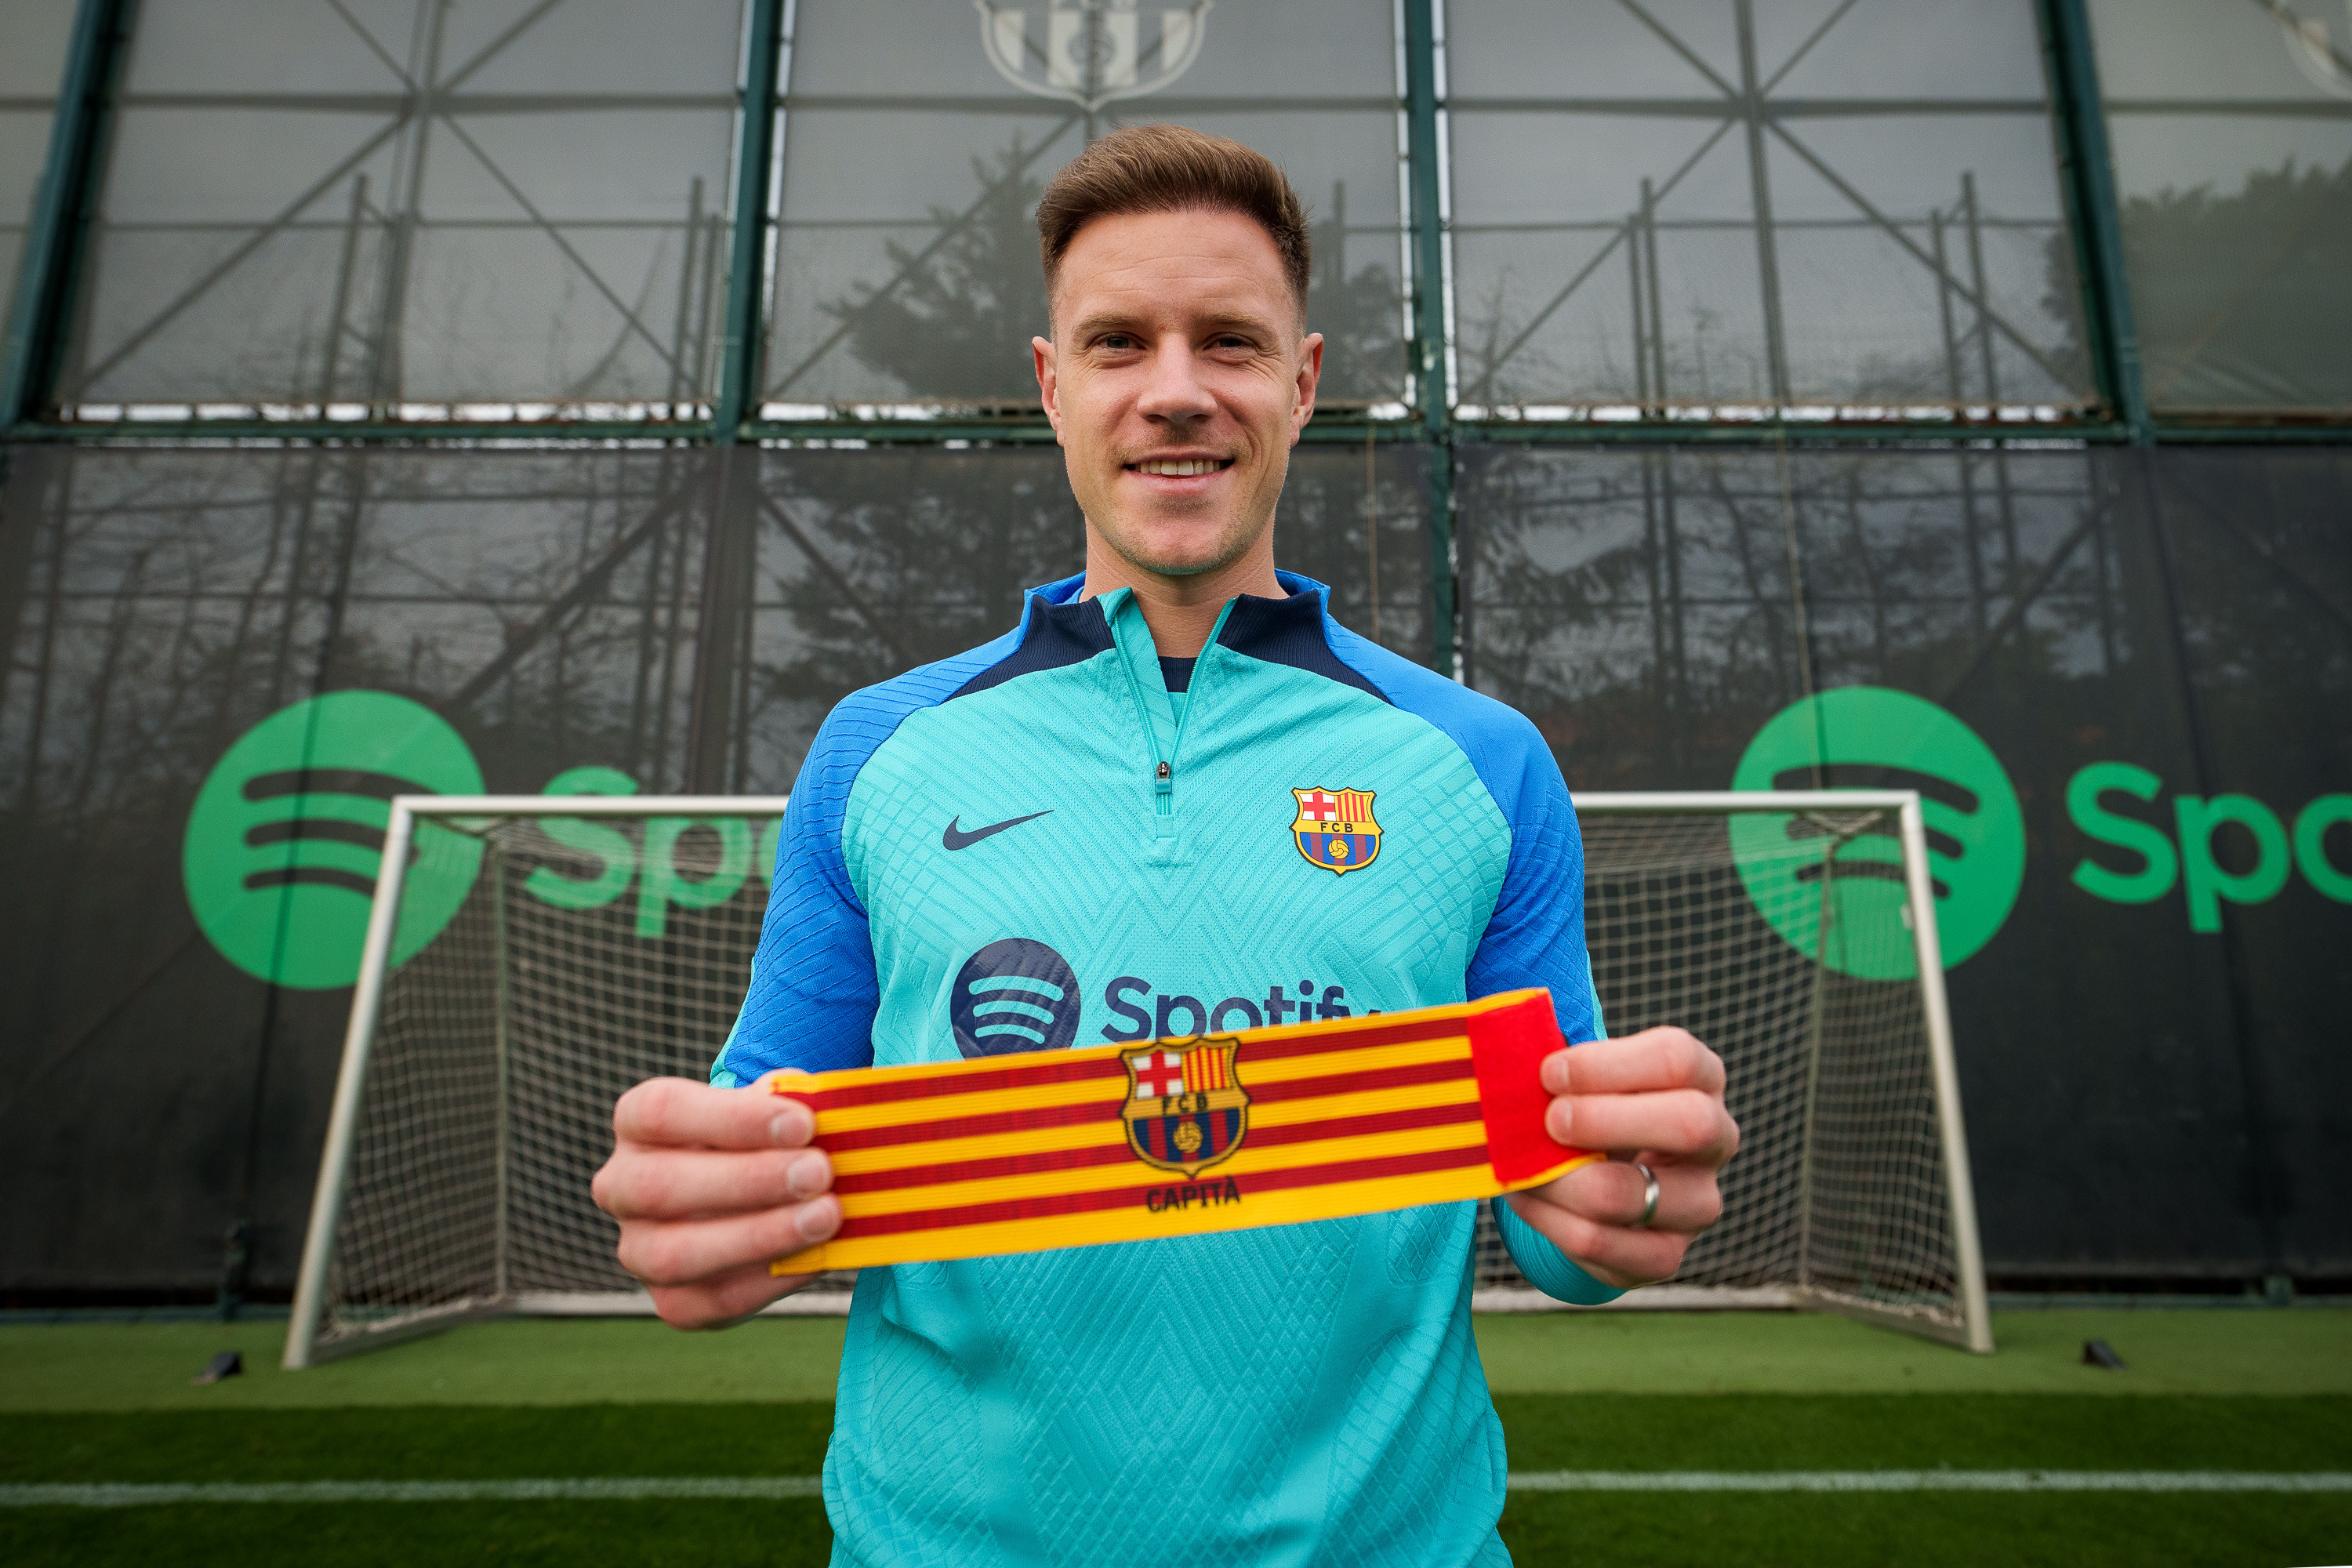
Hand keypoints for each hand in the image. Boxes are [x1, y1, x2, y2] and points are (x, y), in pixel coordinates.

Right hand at [590, 1074, 841, 1329]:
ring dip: (759, 1235)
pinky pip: (713, 1300)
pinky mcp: (672, 1302)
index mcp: (637, 1121)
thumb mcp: (770, 1109)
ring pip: (676, 1254)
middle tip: (819, 1172)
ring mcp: (639, 1250)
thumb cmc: (763, 1138)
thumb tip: (820, 1112)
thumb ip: (787, 1106)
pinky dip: (771, 1279)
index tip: (802, 1123)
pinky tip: (817, 1256)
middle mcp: (622, 1186)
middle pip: (661, 1186)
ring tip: (825, 1217)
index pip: (663, 1112)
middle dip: (749, 1180)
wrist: (756, 1196)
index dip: (734, 1119)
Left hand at [1504, 1027, 1737, 1289]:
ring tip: (1519, 1165)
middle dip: (1603, 1120)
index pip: (1677, 1060)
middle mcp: (1716, 1140)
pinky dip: (1547, 1219)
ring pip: (1629, 1195)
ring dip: (1558, 1180)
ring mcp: (1697, 1203)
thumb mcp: (1586, 1078)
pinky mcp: (1664, 1255)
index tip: (1549, 1073)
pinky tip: (1524, 1196)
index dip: (1606, 1065)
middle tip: (1549, 1119)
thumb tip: (1508, 1063)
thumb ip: (1560, 1067)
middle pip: (1688, 1124)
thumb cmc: (1590, 1106)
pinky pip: (1599, 1242)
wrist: (1600, 1180)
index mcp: (1701, 1079)